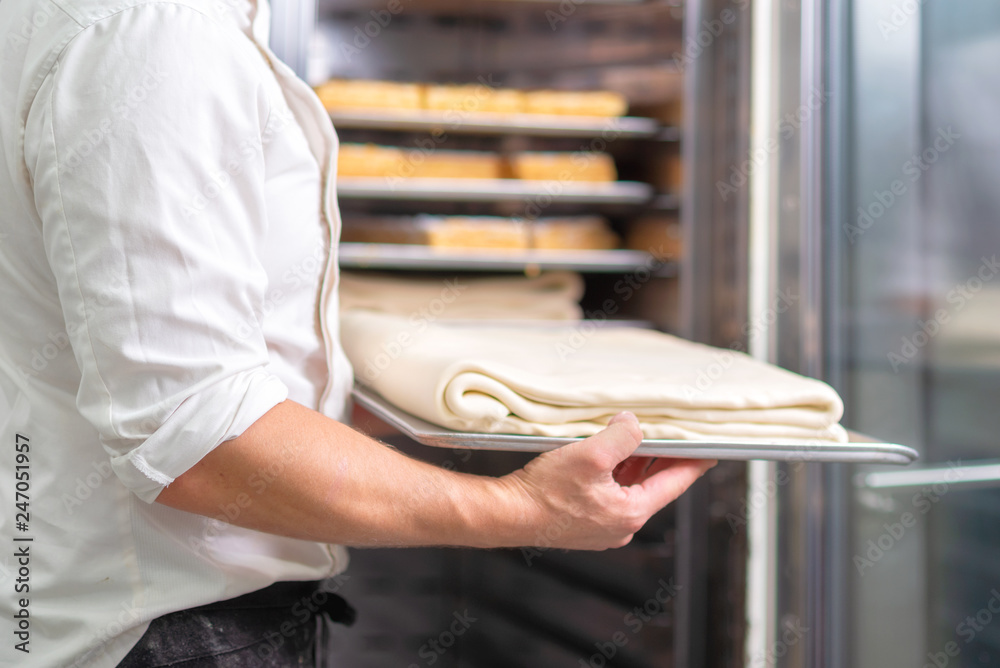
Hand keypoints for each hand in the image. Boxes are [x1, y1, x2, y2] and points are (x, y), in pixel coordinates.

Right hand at [501, 412, 715, 550]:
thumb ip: (622, 436)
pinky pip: (609, 494)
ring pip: (629, 489)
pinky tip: (605, 457)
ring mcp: (601, 526)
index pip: (674, 483)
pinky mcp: (583, 522)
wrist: (507, 514)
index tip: (710, 450)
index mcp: (631, 512)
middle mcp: (621, 525)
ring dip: (634, 465)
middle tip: (673, 437)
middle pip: (652, 485)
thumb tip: (633, 425)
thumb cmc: (545, 492)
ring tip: (637, 439)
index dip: (693, 462)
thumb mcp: (591, 455)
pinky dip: (614, 474)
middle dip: (660, 459)